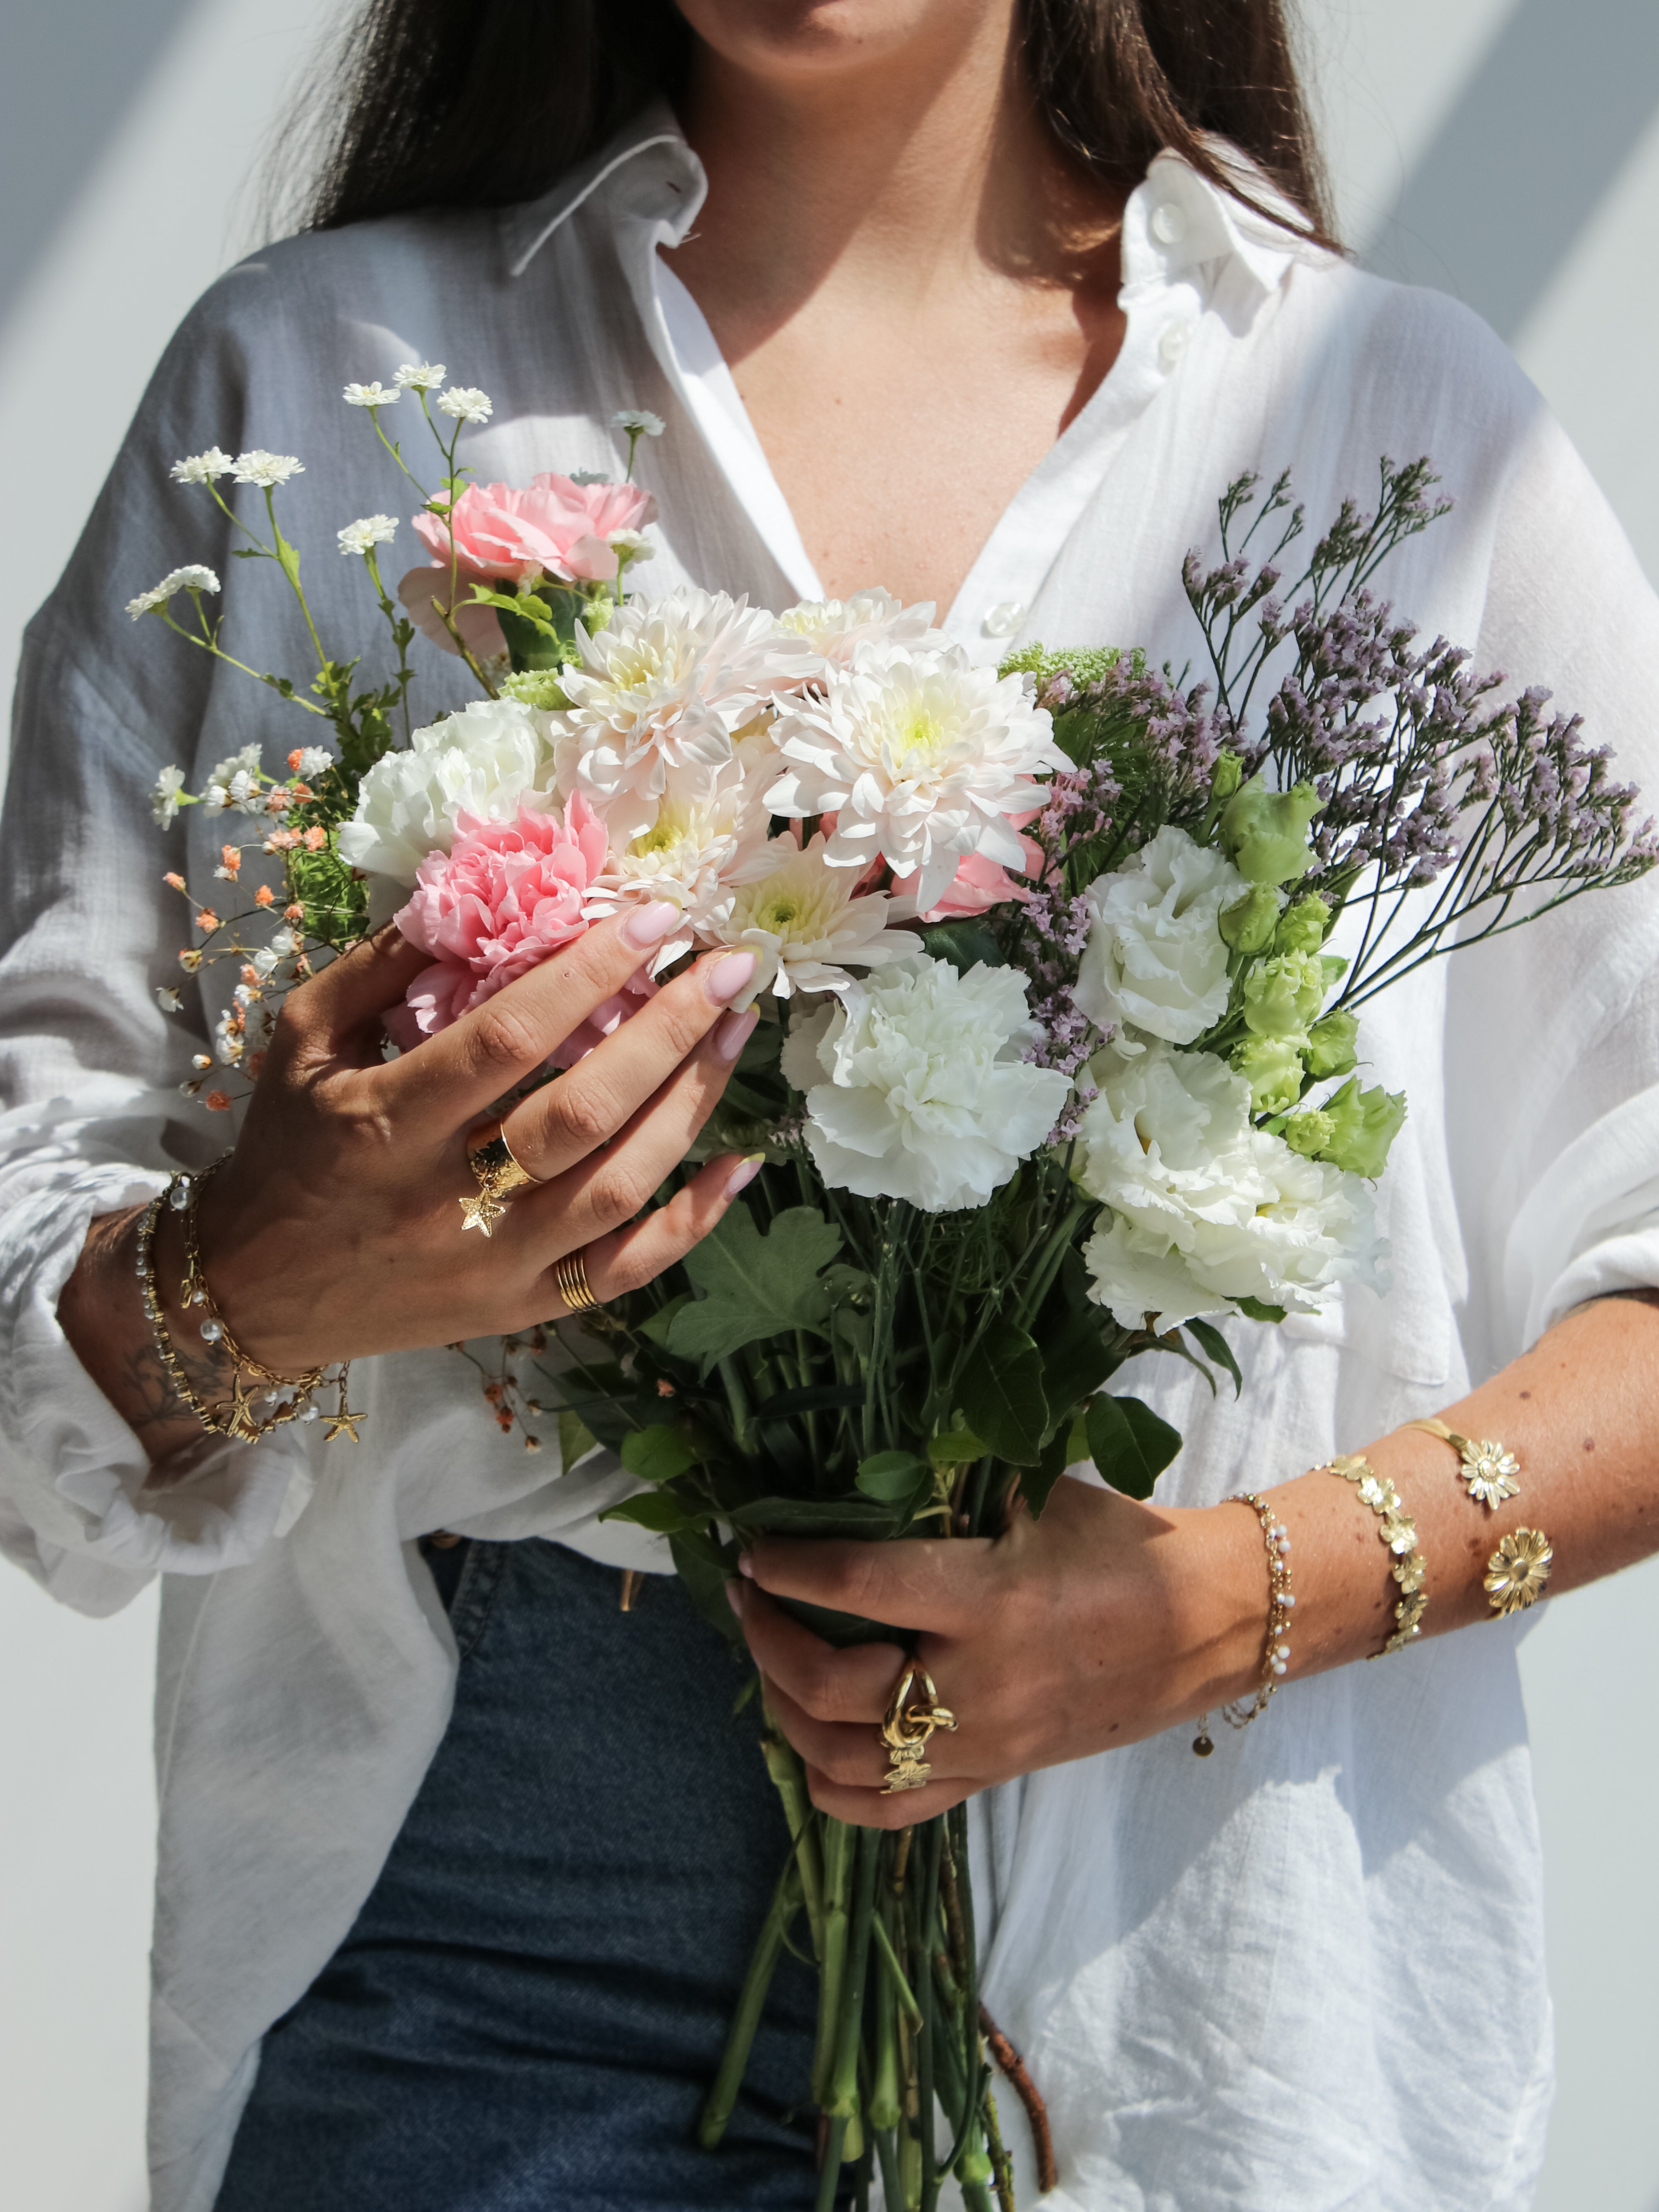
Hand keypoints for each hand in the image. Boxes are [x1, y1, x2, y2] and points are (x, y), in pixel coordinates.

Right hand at [186, 899, 763, 1372]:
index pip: (509, 1039)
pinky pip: (626, 1271)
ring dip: (690, 1106)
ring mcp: (491, 1266)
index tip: (654, 919)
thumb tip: (470, 891)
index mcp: (384, 1124)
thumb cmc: (285, 1150)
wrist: (253, 1293)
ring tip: (737, 1034)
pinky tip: (742, 1163)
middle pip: (581, 1114)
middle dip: (667, 1033)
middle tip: (729, 968)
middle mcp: (445, 1203)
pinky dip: (692, 1222)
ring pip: (617, 1188)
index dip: (589, 974)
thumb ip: (381, 969)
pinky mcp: (519, 1310)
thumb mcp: (302, 1042)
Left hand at [730, 1477, 1268, 1826]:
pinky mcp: (994, 1778)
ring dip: (784, 1710)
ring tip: (766, 1660)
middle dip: (768, 1639)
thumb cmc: (1123, 1545)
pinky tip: (805, 1742)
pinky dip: (830, 1785)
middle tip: (747, 1598)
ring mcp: (985, 1746)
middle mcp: (980, 1686)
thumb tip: (856, 1470)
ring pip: (845, 1761)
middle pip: (833, 1689)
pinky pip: (890, 1811)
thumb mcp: (1038, 1494)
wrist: (1209, 1622)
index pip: (858, 1586)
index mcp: (990, 1601)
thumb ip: (952, 1490)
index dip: (789, 1565)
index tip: (752, 1545)